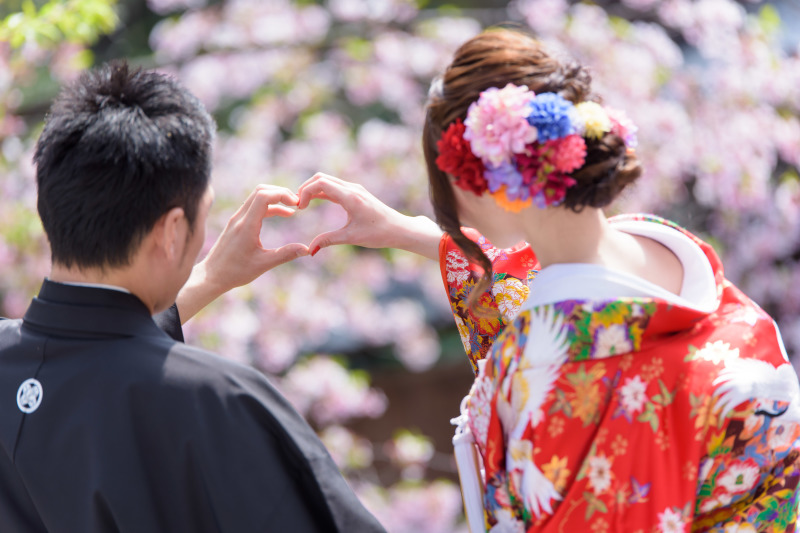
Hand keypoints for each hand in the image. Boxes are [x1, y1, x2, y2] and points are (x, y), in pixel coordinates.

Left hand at [176, 185, 308, 322]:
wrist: (211, 276)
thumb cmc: (235, 272)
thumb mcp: (263, 265)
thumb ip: (285, 254)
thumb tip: (307, 249)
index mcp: (246, 226)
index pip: (264, 197)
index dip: (282, 195)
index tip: (297, 204)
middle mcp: (240, 218)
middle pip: (261, 191)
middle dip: (281, 193)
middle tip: (298, 203)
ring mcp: (237, 219)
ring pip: (257, 196)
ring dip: (276, 198)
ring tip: (293, 208)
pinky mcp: (236, 222)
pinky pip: (254, 206)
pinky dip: (270, 206)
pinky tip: (283, 214)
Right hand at [297, 173, 441, 259]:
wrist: (399, 229)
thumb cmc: (379, 233)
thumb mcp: (352, 238)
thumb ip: (329, 240)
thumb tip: (310, 250)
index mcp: (351, 197)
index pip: (321, 183)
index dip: (305, 192)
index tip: (300, 208)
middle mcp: (352, 188)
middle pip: (320, 177)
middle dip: (305, 188)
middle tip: (297, 205)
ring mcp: (354, 189)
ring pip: (327, 180)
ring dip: (312, 189)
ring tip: (302, 205)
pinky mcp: (355, 193)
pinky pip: (334, 186)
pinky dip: (321, 191)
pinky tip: (313, 202)